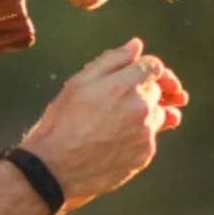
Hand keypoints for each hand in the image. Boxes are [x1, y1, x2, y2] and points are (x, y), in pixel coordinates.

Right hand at [18, 38, 187, 211]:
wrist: (54, 168)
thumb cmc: (61, 123)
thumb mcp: (78, 83)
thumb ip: (111, 61)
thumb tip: (136, 46)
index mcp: (125, 84)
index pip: (154, 67)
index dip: (150, 68)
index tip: (145, 73)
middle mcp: (141, 107)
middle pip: (158, 90)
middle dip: (147, 90)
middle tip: (127, 99)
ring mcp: (146, 133)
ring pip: (159, 115)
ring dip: (147, 114)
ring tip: (121, 122)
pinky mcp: (144, 155)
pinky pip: (150, 139)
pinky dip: (140, 136)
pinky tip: (117, 141)